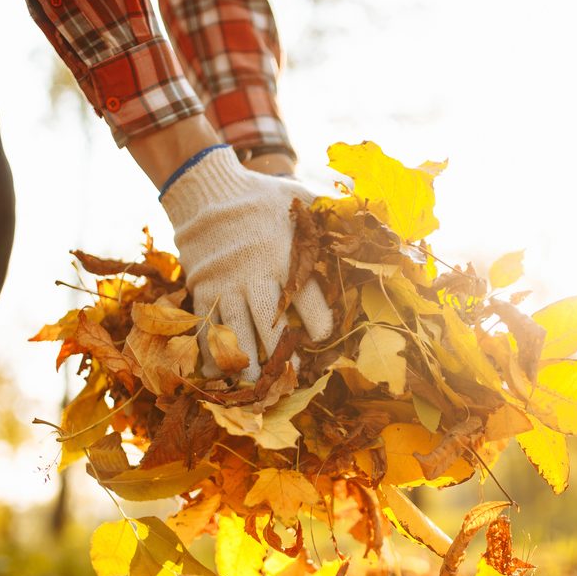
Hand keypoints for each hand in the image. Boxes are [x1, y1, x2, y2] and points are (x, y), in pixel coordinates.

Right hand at [161, 145, 332, 379]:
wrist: (207, 190)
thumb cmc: (264, 198)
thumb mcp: (301, 198)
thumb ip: (332, 213)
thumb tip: (374, 222)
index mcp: (284, 252)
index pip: (308, 296)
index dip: (321, 323)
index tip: (326, 338)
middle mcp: (254, 271)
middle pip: (270, 322)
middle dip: (285, 353)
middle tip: (297, 376)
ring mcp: (225, 282)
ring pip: (236, 331)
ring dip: (247, 363)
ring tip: (260, 386)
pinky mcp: (202, 288)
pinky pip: (206, 326)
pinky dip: (210, 354)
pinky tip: (219, 376)